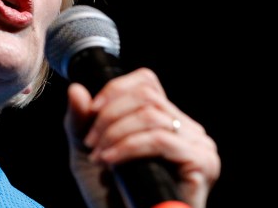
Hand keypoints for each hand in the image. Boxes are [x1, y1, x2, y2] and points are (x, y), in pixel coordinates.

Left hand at [64, 67, 220, 207]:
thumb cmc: (112, 194)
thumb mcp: (88, 152)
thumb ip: (80, 120)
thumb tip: (75, 88)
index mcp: (167, 120)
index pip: (146, 82)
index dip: (115, 90)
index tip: (91, 112)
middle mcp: (188, 128)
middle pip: (146, 96)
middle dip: (109, 116)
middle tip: (90, 142)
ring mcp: (199, 144)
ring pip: (151, 115)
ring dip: (115, 134)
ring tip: (99, 156)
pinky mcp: (201, 162)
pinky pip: (160, 140)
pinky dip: (128, 147)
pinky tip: (110, 162)